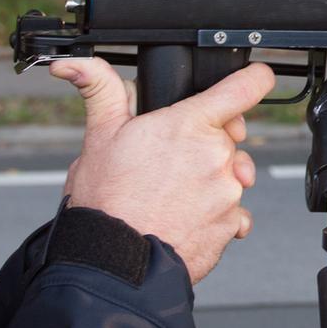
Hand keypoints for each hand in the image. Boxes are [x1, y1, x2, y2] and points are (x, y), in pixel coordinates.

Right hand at [51, 57, 273, 283]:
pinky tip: (186, 217)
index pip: (246, 86)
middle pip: (233, 136)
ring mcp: (228, 192)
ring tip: (173, 194)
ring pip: (233, 176)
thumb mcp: (99, 136)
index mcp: (190, 124)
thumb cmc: (107, 201)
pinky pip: (235, 212)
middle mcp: (217, 155)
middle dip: (212, 143)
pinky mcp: (231, 224)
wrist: (115, 263)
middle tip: (175, 160)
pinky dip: (217, 215)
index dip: (253, 79)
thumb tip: (73, 65)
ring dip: (213, 181)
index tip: (252, 80)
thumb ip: (99, 90)